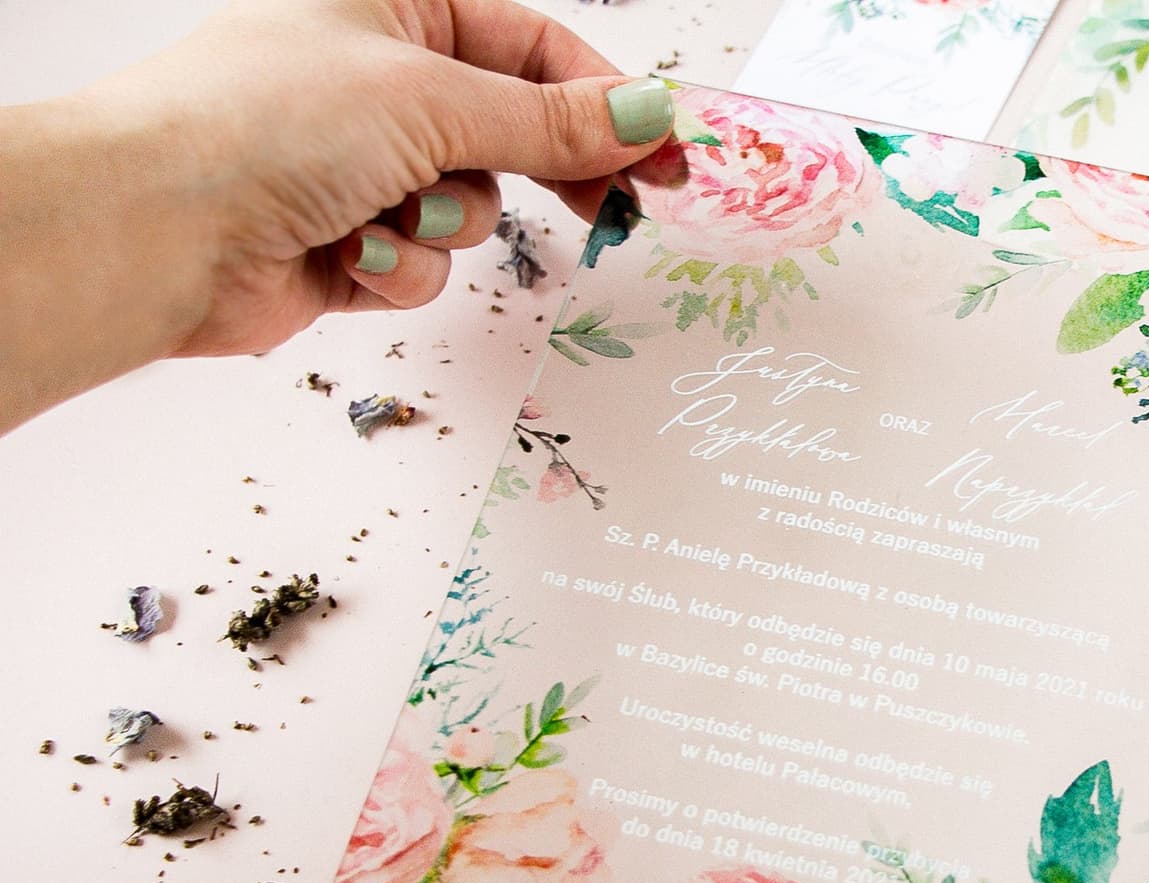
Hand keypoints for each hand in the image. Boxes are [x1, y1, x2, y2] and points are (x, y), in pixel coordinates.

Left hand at [0, 0, 674, 428]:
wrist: (152, 232)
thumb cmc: (265, 125)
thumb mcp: (430, 101)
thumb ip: (550, 121)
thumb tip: (648, 116)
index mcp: (390, 6)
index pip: (531, 46)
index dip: (605, 100)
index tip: (669, 151)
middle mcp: (378, 80)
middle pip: (513, 127)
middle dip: (548, 171)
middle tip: (617, 211)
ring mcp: (363, 164)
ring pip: (473, 206)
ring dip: (444, 223)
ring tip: (386, 215)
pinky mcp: (351, 242)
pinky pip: (425, 261)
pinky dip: (399, 265)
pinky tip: (345, 254)